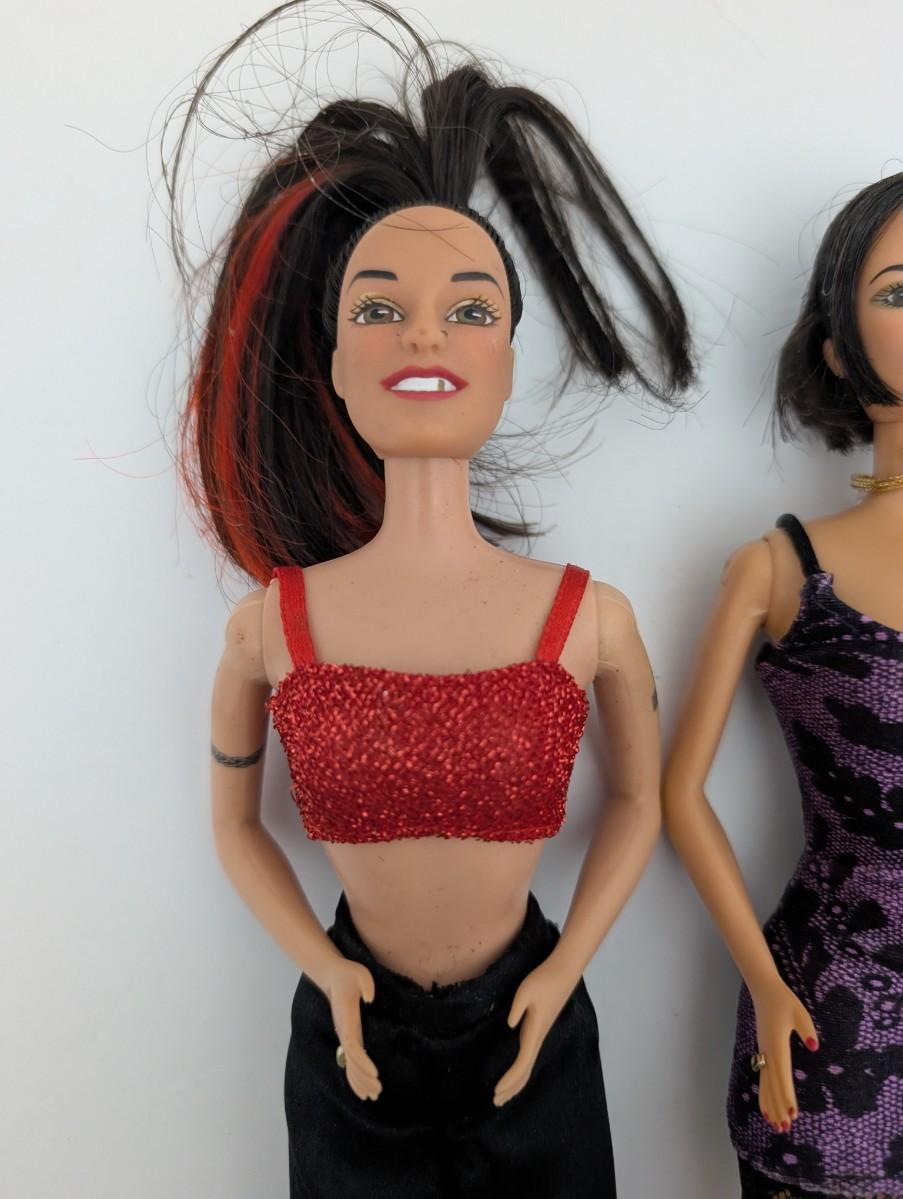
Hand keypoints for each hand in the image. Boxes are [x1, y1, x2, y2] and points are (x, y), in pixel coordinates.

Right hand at [321, 956, 381, 1101]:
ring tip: (373, 1095)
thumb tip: (370, 999)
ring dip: (359, 1081)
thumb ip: (366, 984)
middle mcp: (344, 1031)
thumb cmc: (348, 974)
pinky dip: (354, 1075)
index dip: (362, 1061)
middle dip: (363, 1078)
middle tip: (377, 1091)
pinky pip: (349, 1059)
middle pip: (350, 1061)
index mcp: (347, 1019)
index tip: (374, 1073)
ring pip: (348, 1064)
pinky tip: (362, 1087)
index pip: (352, 1046)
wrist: (332, 975)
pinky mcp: (348, 1034)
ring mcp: (344, 1034)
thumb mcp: (360, 973)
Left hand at [494, 956, 576, 1106]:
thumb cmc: (543, 980)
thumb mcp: (525, 990)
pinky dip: (521, 1069)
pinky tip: (516, 1072)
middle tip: (495, 1102)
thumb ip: (517, 1008)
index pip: (521, 1063)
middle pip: (525, 1070)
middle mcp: (537, 1038)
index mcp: (534, 1032)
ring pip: (528, 1065)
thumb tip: (510, 1025)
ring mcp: (538, 1035)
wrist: (562, 972)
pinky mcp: (537, 1029)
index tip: (496, 1091)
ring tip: (503, 1095)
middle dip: (511, 1088)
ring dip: (516, 1081)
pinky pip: (528, 1056)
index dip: (510, 1079)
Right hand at [750, 975, 818, 1132]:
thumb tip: (813, 1046)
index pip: (782, 1075)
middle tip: (785, 1127)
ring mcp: (763, 1053)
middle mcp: (768, 1052)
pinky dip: (764, 1094)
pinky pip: (762, 1078)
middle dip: (779, 1106)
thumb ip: (807, 1029)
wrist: (764, 990)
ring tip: (776, 1125)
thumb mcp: (800, 1012)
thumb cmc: (784, 1000)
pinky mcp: (763, 1052)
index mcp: (777, 1045)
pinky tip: (766, 1108)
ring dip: (770, 1105)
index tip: (793, 1113)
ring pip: (765, 1084)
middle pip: (772, 1084)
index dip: (787, 1094)